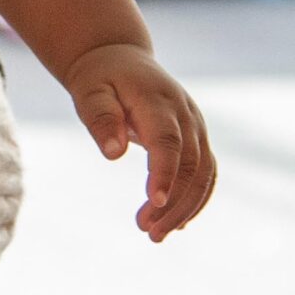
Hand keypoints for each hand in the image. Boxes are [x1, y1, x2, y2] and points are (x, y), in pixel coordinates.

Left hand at [65, 43, 215, 238]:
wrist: (119, 59)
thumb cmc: (100, 79)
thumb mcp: (89, 92)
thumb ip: (101, 119)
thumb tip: (114, 154)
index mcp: (158, 101)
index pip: (168, 141)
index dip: (164, 173)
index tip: (154, 203)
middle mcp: (185, 114)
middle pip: (190, 164)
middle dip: (173, 202)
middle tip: (147, 232)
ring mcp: (196, 126)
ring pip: (203, 172)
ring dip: (184, 207)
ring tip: (155, 235)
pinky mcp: (197, 137)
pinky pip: (205, 172)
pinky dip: (194, 200)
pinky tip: (176, 225)